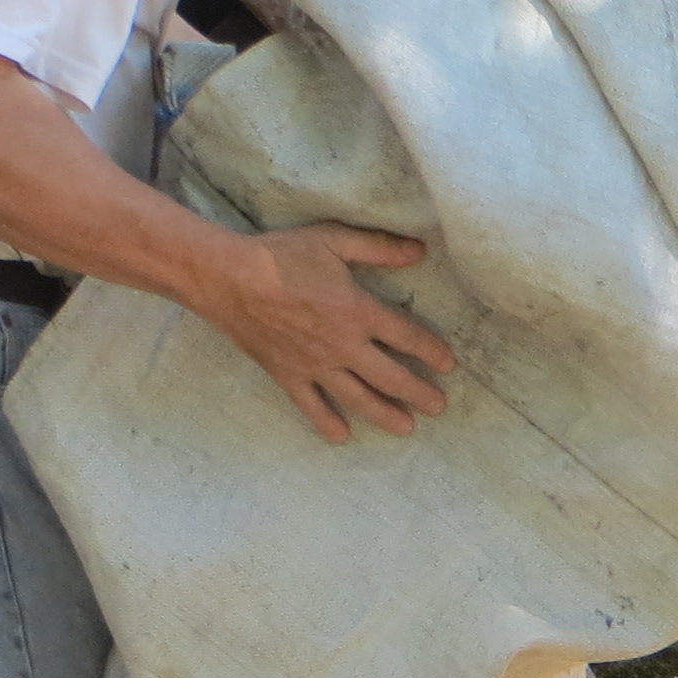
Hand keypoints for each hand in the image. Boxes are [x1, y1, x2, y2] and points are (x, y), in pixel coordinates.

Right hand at [190, 223, 454, 442]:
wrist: (230, 280)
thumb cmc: (283, 255)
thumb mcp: (335, 240)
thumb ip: (380, 248)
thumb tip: (421, 250)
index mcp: (359, 312)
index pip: (406, 336)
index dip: (430, 350)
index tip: (447, 364)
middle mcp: (344, 346)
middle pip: (390, 376)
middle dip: (418, 392)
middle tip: (438, 406)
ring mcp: (316, 365)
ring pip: (358, 398)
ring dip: (384, 414)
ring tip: (406, 428)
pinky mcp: (288, 375)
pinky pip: (312, 406)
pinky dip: (326, 423)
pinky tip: (342, 437)